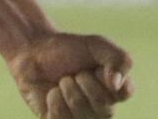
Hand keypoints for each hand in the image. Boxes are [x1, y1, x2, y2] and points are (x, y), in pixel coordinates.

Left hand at [5, 31, 134, 118]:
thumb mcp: (96, 45)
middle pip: (103, 105)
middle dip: (84, 81)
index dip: (106, 77)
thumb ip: (118, 59)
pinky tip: (52, 94)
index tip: (95, 66)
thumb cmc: (67, 49)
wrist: (33, 52)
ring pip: (82, 114)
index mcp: (116, 91)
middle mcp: (103, 110)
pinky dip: (54, 100)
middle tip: (74, 73)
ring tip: (62, 81)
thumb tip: (117, 85)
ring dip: (67, 90)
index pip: (124, 92)